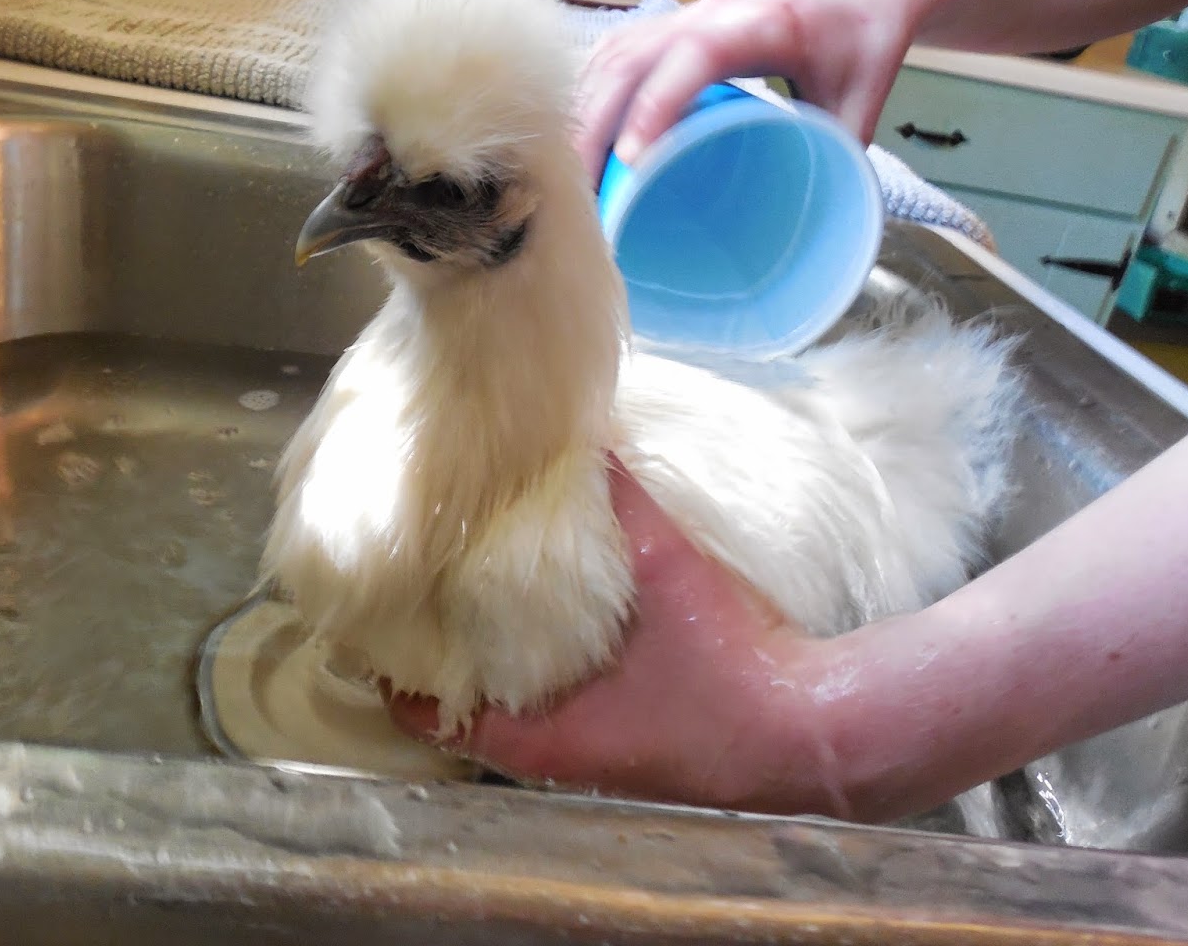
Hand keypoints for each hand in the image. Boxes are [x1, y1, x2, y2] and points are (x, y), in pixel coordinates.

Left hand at [388, 465, 855, 817]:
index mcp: (541, 736)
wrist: (816, 735)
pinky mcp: (628, 741)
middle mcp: (555, 752)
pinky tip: (545, 618)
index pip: (429, 715)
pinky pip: (560, 705)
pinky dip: (540, 667)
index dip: (392, 673)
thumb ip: (622, 501)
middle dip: (437, 655)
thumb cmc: (732, 670)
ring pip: (512, 708)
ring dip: (488, 661)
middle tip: (412, 591)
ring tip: (462, 593)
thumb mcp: (670, 569)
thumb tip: (585, 434)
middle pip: (464, 709)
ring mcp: (592, 753)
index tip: (371, 622)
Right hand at [572, 0, 927, 182]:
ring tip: (567, 174)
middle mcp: (709, 14)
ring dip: (582, 111)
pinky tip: (575, 136)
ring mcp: (684, 16)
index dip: (657, 105)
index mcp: (759, 25)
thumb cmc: (863, 36)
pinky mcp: (672, 27)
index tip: (631, 161)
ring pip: (611, 55)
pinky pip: (613, 54)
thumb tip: (817, 218)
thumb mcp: (865, 98)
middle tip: (579, 190)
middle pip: (629, 58)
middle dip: (594, 123)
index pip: (692, 57)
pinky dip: (588, 95)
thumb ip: (841, 153)